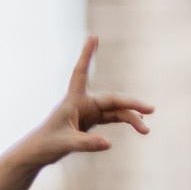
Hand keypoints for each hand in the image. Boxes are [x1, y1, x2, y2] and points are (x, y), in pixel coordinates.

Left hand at [11, 37, 150, 170]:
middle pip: (111, 99)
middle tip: (151, 109)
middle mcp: (82, 102)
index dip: (87, 55)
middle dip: (131, 104)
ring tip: (146, 130)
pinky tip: (139, 125)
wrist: (39, 153)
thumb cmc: (47, 144)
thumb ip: (87, 144)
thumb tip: (109, 144)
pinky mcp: (91, 121)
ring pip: (115, 110)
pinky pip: (113, 117)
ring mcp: (88, 111)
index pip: (81, 72)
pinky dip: (125, 120)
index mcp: (73, 100)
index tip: (93, 36)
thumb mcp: (66, 144)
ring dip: (131, 118)